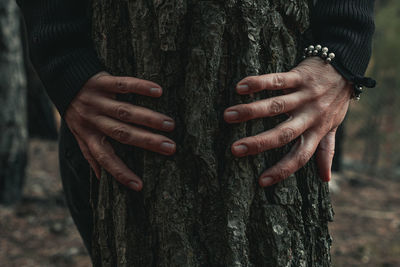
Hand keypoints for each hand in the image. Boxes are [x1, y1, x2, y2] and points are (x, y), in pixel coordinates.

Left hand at [65, 72, 175, 190]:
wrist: (60, 77)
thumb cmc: (76, 111)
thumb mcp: (78, 133)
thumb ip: (89, 153)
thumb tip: (100, 178)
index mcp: (88, 135)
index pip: (104, 158)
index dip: (120, 172)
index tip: (139, 186)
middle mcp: (93, 120)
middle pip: (122, 133)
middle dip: (147, 141)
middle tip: (171, 147)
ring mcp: (97, 100)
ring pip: (125, 111)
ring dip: (149, 118)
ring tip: (170, 124)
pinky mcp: (101, 81)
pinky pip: (122, 84)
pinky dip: (140, 87)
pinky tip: (158, 91)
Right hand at [224, 57, 351, 186]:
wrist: (346, 67)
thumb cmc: (335, 101)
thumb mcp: (333, 127)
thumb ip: (326, 151)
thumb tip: (326, 179)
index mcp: (316, 131)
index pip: (300, 156)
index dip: (282, 170)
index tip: (261, 181)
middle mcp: (310, 115)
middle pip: (284, 133)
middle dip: (258, 143)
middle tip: (235, 149)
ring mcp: (304, 96)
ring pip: (276, 106)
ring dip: (251, 111)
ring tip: (228, 116)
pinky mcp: (299, 76)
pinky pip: (278, 80)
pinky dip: (258, 83)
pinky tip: (240, 87)